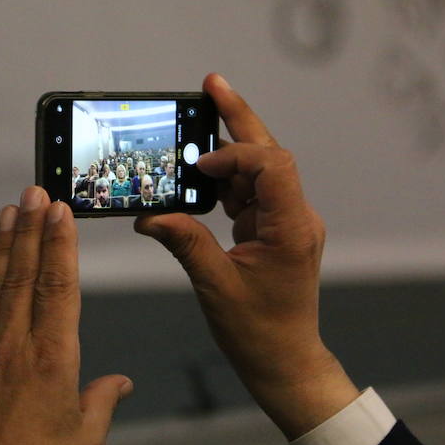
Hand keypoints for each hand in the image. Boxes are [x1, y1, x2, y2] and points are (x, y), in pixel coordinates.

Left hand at [0, 187, 132, 444]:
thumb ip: (103, 400)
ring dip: (1, 248)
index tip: (60, 212)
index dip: (59, 244)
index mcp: (53, 355)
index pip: (59, 284)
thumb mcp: (87, 435)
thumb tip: (120, 384)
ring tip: (7, 214)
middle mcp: (14, 345)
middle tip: (33, 193)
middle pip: (24, 274)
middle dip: (30, 228)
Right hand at [134, 74, 357, 439]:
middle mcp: (294, 217)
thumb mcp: (215, 286)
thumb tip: (150, 215)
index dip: (235, 155)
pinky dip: (225, 180)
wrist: (284, 360)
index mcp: (291, 228)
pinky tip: (201, 173)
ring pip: (260, 169)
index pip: (272, 166)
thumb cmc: (258, 331)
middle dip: (239, 118)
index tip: (200, 167)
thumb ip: (185, 243)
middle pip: (270, 154)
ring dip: (229, 148)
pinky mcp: (273, 230)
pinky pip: (250, 192)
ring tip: (197, 118)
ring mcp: (285, 222)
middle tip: (212, 83)